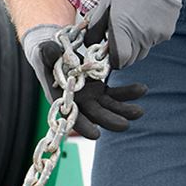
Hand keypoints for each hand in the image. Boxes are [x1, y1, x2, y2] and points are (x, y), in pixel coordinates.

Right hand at [21, 24, 145, 139]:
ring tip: (140, 112)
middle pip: (94, 114)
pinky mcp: (99, 88)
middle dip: (109, 120)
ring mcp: (89, 96)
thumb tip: (52, 52)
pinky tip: (142, 90)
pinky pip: (115, 94)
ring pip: (108, 106)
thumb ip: (48, 53)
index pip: (71, 115)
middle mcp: (76, 101)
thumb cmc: (45, 52)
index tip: (95, 134)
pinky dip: (128, 93)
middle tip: (125, 125)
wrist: (55, 50)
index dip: (82, 124)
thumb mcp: (44, 51)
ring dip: (123, 110)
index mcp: (60, 97)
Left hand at [85, 0, 185, 68]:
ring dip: (136, 43)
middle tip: (121, 34)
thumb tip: (91, 42)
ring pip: (143, 51)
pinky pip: (154, 41)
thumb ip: (97, 24)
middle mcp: (140, 36)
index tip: (110, 50)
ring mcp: (155, 36)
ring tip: (136, 20)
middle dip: (124, 52)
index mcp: (122, 27)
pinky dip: (149, 35)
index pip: (119, 61)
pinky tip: (148, 16)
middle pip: (131, 59)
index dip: (113, 59)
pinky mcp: (167, 33)